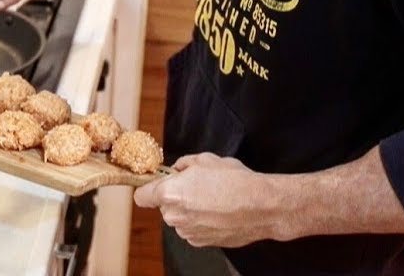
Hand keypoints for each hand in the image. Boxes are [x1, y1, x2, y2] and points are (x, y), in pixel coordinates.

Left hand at [133, 153, 281, 247]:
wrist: (261, 207)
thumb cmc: (236, 182)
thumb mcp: (206, 160)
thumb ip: (184, 165)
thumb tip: (178, 170)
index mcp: (170, 194)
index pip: (141, 196)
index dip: (149, 188)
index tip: (156, 184)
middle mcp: (174, 216)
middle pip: (164, 206)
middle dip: (176, 196)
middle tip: (198, 186)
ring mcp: (187, 232)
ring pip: (179, 218)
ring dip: (190, 210)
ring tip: (213, 199)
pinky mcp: (200, 242)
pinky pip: (193, 229)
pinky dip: (201, 222)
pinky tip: (218, 212)